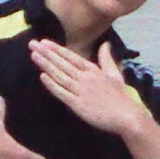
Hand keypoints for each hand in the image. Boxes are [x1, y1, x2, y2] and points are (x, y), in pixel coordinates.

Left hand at [32, 36, 148, 141]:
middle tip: (32, 44)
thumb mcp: (114, 73)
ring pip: (59, 75)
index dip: (56, 49)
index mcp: (93, 70)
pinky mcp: (78, 105)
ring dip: (46, 64)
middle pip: (62, 63)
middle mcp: (85, 78)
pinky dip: (52, 84)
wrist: (127, 116)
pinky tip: (42, 76)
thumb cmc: (120, 97)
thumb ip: (106, 58)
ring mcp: (81, 91)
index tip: (44, 42)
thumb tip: (106, 44)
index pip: (71, 57)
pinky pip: (62, 93)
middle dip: (46, 53)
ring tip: (34, 55)